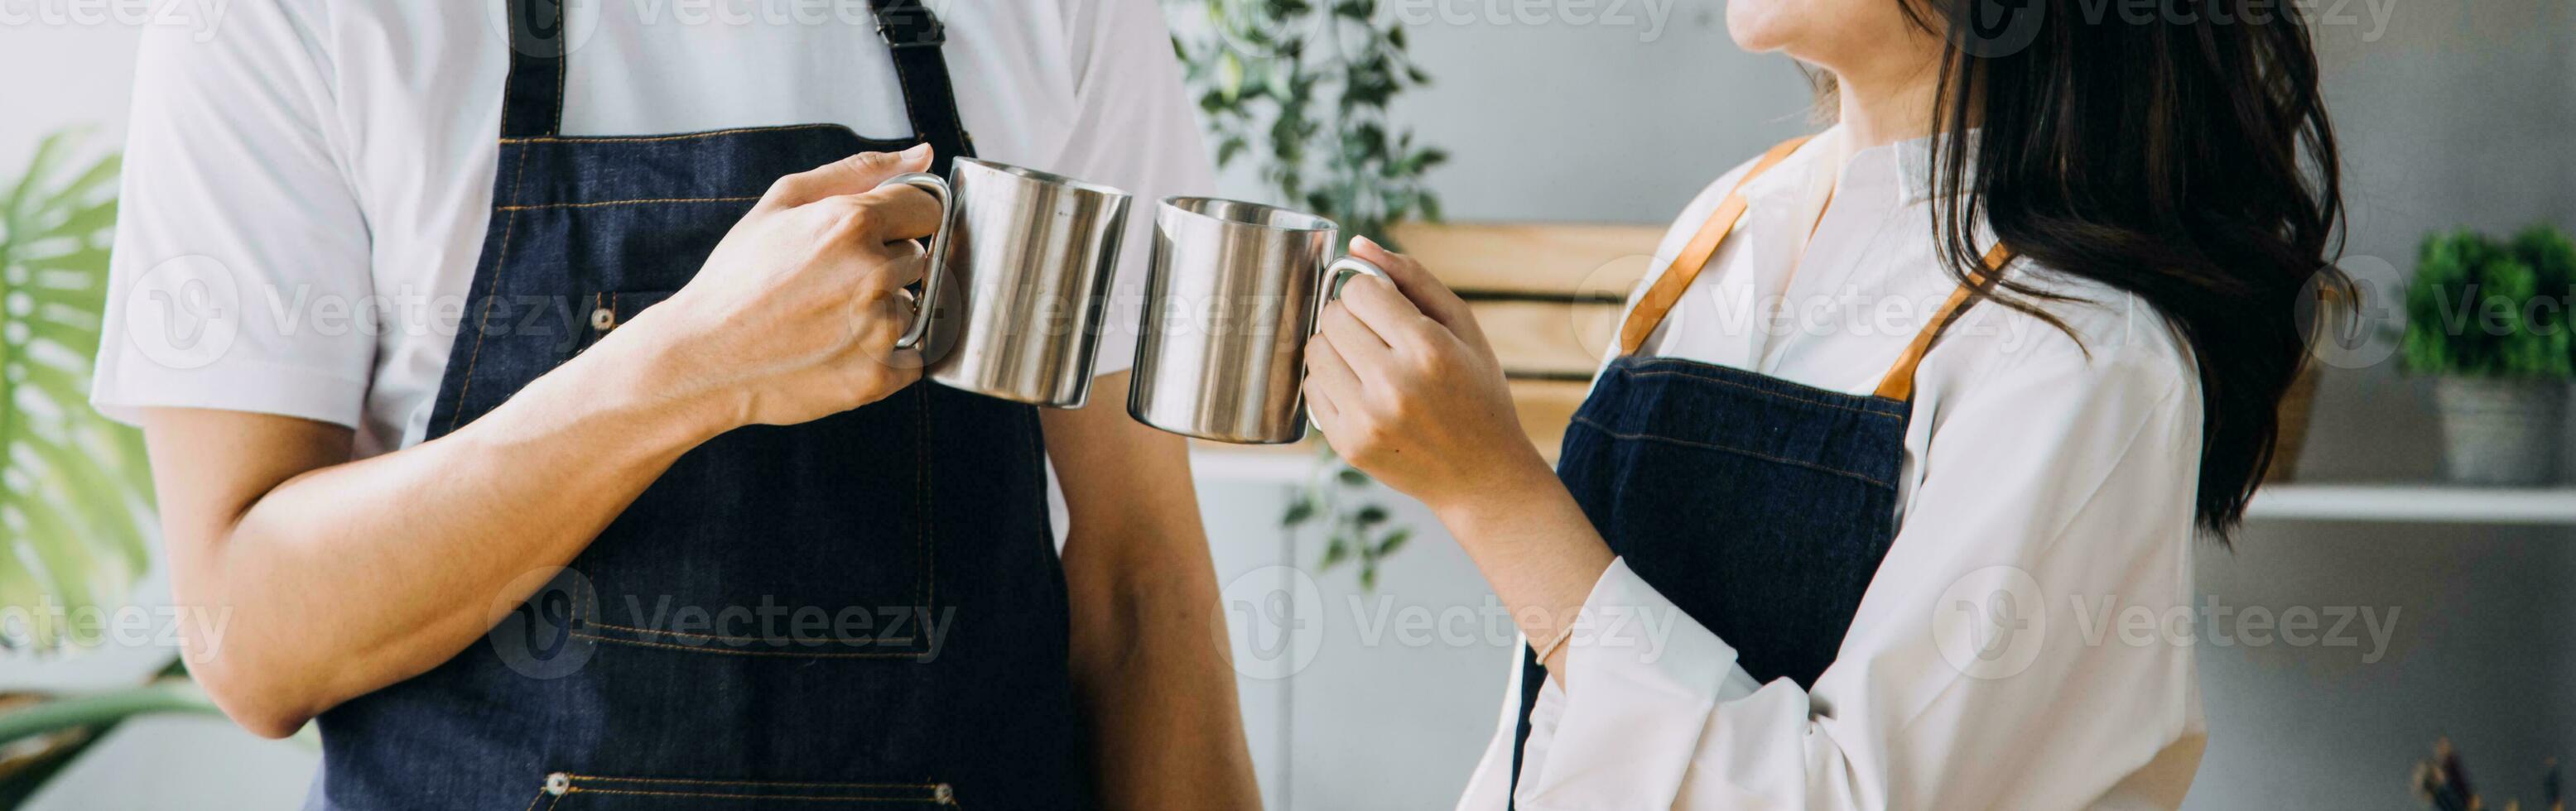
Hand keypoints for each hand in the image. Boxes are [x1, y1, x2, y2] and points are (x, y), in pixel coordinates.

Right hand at [622, 145, 940, 430]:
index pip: (927, 207)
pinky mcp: (878, 377)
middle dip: (886, 263)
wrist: (703, 358)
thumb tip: (922, 153)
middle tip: (831, 281)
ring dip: (884, 310)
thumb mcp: (783, 202)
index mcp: (852, 223)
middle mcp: (873, 274)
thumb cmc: (737, 277)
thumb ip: (860, 171)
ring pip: (915, 306)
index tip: (872, 235)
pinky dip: (886, 354)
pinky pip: (914, 356)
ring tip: (828, 318)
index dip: (900, 219)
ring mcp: (879, 330)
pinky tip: (839, 348)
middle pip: (920, 257)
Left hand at [1302, 237, 1552, 514]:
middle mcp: (1393, 385)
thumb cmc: (1477, 393)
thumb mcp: (1463, 327)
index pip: (1359, 290)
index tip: (1390, 310)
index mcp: (1428, 349)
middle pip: (1332, 317)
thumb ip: (1413, 278)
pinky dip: (1331, 383)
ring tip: (1370, 364)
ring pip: (1314, 350)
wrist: (1482, 477)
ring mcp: (1366, 419)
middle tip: (1380, 338)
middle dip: (1352, 318)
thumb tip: (1357, 244)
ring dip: (1336, 348)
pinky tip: (1363, 393)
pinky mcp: (1347, 445)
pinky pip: (1311, 389)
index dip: (1372, 293)